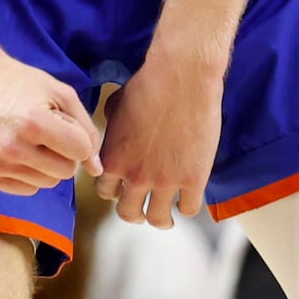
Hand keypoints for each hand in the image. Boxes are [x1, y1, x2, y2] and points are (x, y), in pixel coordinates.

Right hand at [0, 47, 101, 196]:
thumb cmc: (19, 83)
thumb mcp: (60, 93)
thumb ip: (85, 129)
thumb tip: (97, 170)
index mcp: (33, 124)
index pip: (80, 151)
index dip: (77, 137)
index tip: (62, 123)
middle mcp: (12, 148)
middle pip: (66, 172)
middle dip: (63, 153)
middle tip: (45, 132)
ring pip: (47, 183)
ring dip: (46, 165)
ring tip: (28, 140)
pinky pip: (26, 189)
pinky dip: (27, 173)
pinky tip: (15, 150)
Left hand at [95, 48, 222, 224]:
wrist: (181, 78)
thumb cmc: (148, 84)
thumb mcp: (116, 107)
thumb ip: (110, 129)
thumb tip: (108, 132)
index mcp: (113, 159)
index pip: (105, 192)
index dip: (114, 192)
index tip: (122, 190)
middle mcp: (135, 176)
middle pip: (128, 213)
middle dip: (133, 214)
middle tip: (141, 212)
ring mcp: (166, 180)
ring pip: (158, 218)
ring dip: (160, 220)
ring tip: (166, 219)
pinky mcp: (194, 179)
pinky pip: (189, 209)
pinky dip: (188, 207)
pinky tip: (189, 200)